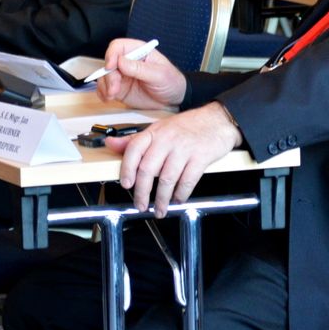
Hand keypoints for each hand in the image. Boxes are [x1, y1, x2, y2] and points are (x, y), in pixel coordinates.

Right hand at [95, 37, 185, 108]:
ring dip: (105, 86)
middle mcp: (127, 62)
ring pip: (104, 76)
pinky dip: (103, 93)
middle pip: (108, 63)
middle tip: (114, 89)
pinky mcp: (119, 88)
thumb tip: (121, 62)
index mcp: (138, 51)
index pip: (118, 47)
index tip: (111, 66)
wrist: (174, 99)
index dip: (112, 55)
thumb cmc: (171, 81)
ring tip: (112, 96)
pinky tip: (108, 98)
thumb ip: (140, 68)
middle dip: (108, 76)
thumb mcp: (159, 74)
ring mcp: (122, 75)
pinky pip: (105, 88)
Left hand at [109, 103, 242, 215]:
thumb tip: (110, 144)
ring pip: (167, 179)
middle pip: (148, 169)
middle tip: (141, 205)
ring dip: (162, 199)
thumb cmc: (187, 126)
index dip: (127, 169)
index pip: (134, 149)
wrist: (218, 119)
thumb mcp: (159, 129)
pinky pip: (187, 181)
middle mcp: (167, 139)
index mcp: (154, 132)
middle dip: (142, 192)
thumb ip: (134, 140)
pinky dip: (181, 194)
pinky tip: (178, 200)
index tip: (126, 185)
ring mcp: (184, 148)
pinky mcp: (201, 157)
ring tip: (160, 209)